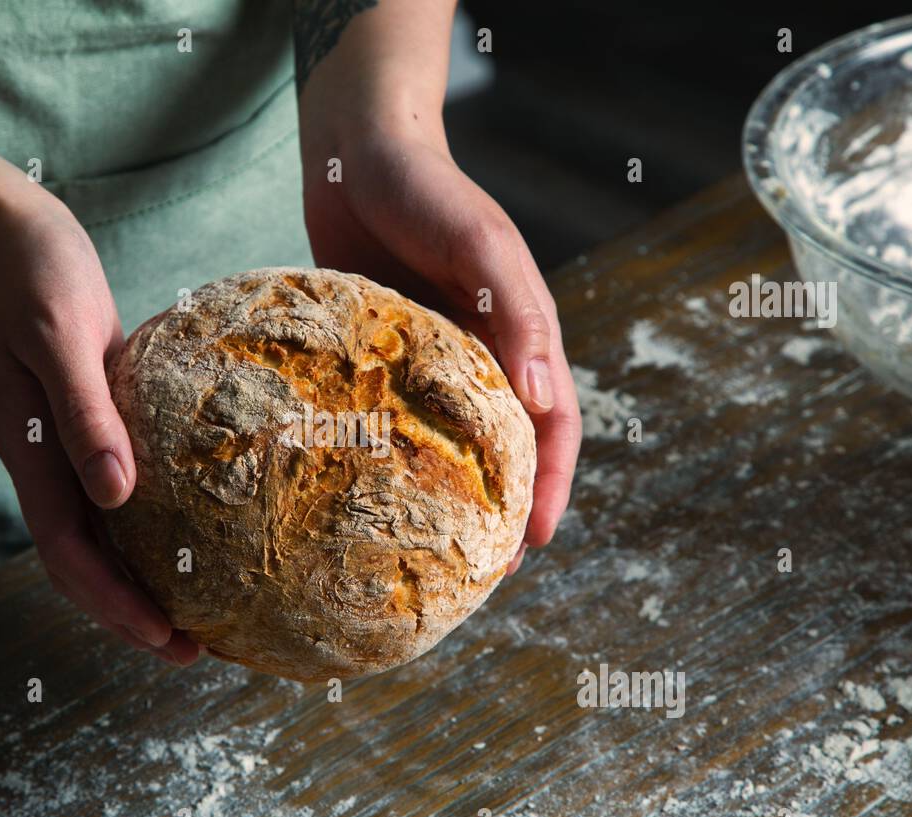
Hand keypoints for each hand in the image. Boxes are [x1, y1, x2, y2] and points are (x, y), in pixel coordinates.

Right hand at [0, 182, 201, 665]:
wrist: (5, 230)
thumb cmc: (34, 274)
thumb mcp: (60, 337)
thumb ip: (84, 415)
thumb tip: (118, 498)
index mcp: (30, 453)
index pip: (71, 554)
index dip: (116, 604)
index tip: (167, 639)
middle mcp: (45, 462)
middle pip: (84, 561)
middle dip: (132, 613)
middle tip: (195, 650)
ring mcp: (62, 445)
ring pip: (99, 534)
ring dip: (139, 578)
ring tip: (196, 610)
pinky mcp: (88, 420)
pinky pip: (114, 491)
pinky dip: (145, 527)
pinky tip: (187, 530)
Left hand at [300, 119, 581, 572]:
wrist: (359, 151)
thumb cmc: (428, 189)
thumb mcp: (481, 245)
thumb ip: (517, 314)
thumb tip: (543, 402)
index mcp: (522, 335)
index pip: (552, 426)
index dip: (551, 487)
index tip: (535, 544)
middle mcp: (483, 353)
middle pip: (505, 445)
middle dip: (504, 507)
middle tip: (482, 569)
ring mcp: (432, 358)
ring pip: (451, 440)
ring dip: (450, 492)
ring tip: (431, 545)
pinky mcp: (384, 355)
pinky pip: (395, 417)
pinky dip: (394, 457)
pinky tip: (368, 490)